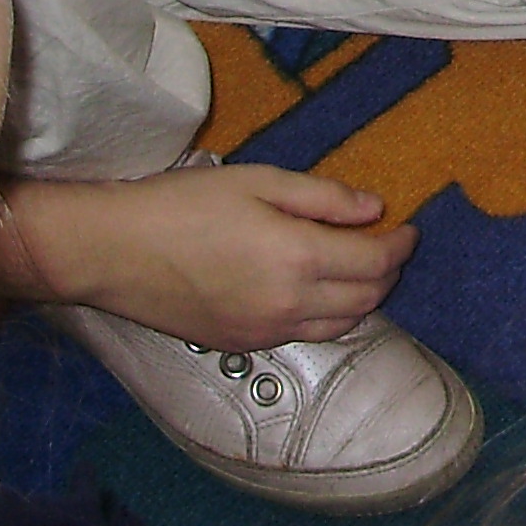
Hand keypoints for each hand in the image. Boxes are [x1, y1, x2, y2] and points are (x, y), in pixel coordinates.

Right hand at [0, 163, 418, 347]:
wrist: (116, 251)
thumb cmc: (184, 204)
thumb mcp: (259, 181)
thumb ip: (323, 198)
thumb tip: (373, 210)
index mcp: (298, 257)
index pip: (374, 262)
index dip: (400, 246)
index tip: (409, 229)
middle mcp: (289, 304)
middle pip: (365, 299)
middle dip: (387, 274)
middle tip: (388, 247)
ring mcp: (265, 331)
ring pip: (339, 325)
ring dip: (361, 299)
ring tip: (359, 269)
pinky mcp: (242, 344)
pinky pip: (303, 335)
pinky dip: (325, 316)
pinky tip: (314, 290)